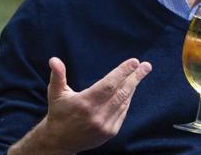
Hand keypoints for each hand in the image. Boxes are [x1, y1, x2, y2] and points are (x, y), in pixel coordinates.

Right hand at [9, 57, 151, 154]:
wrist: (60, 141)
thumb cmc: (59, 112)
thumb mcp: (55, 93)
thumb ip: (57, 75)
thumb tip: (54, 60)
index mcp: (85, 103)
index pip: (109, 84)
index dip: (122, 72)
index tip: (134, 61)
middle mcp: (96, 115)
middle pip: (122, 92)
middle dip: (135, 77)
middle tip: (146, 65)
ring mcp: (105, 125)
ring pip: (124, 101)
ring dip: (133, 86)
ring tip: (141, 73)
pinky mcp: (110, 132)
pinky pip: (123, 112)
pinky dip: (127, 99)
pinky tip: (131, 89)